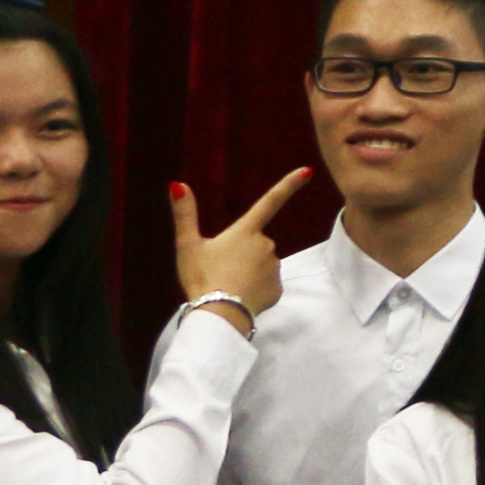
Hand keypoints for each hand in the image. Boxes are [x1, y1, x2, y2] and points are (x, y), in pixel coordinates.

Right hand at [166, 172, 311, 318]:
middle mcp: (266, 245)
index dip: (289, 185)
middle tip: (220, 270)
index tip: (308, 170)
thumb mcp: (187, 246)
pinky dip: (254, 289)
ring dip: (247, 271)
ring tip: (228, 285)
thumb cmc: (202, 277)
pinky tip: (240, 296)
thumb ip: (185, 214)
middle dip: (241, 253)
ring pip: (260, 264)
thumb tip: (177, 184)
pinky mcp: (277, 288)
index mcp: (245, 232)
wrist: (218, 314)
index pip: (270, 201)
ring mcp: (274, 267)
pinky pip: (265, 284)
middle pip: (254, 243)